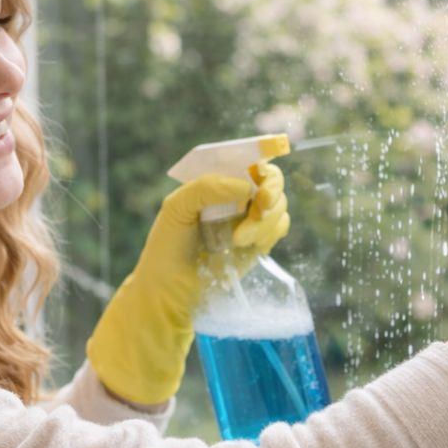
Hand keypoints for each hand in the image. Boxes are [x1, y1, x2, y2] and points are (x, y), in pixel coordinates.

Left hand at [86, 162, 290, 405]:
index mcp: (216, 180)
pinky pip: (280, 226)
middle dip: (272, 190)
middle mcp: (236, 195)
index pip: (247, 158)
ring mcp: (249, 218)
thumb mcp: (177, 207)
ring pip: (279, 205)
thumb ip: (207, 187)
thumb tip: (247, 187)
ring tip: (237, 239)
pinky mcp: (258, 241)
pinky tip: (246, 245)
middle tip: (261, 204)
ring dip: (264, 220)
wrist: (171, 290)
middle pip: (272, 179)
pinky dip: (269, 232)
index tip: (261, 171)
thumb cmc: (168, 246)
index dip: (262, 158)